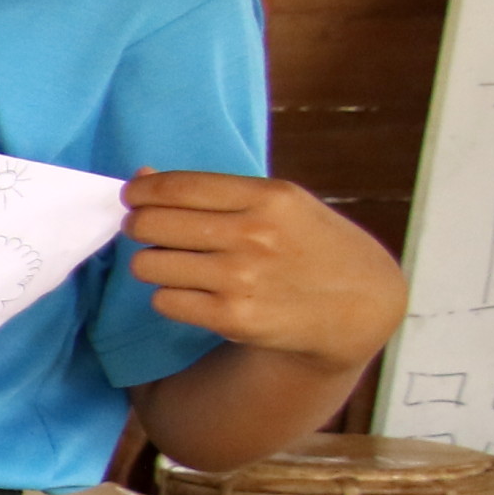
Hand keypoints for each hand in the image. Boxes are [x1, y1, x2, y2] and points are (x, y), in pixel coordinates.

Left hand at [123, 170, 405, 368]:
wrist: (360, 305)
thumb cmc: (311, 245)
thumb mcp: (280, 203)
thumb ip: (212, 190)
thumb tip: (141, 176)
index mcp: (267, 197)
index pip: (174, 187)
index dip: (139, 192)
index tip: (133, 197)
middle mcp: (254, 234)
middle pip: (149, 224)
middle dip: (140, 226)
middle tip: (149, 231)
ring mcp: (242, 278)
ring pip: (148, 265)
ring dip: (154, 264)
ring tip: (179, 264)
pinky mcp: (233, 318)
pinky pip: (164, 301)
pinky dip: (170, 296)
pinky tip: (196, 292)